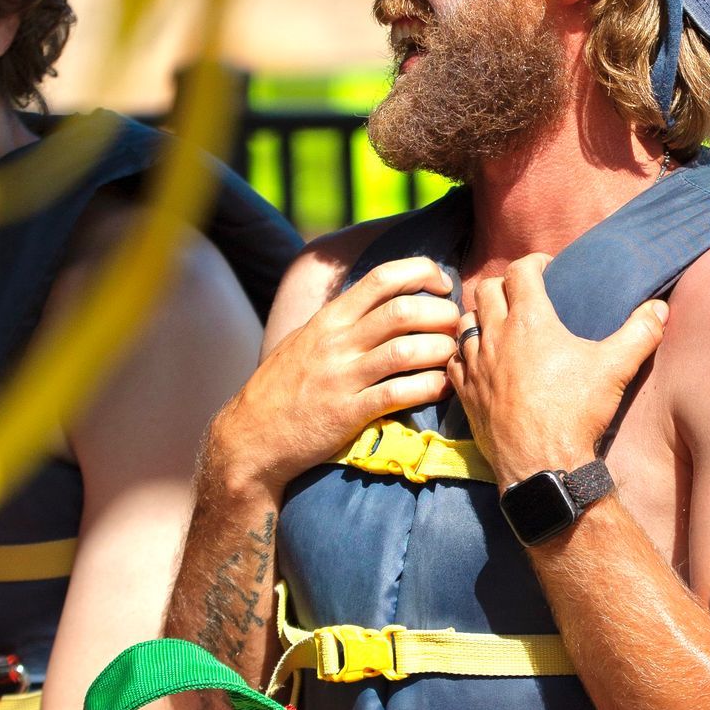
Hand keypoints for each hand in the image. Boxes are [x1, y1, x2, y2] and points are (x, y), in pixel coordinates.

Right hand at [222, 256, 459, 490]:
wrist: (251, 437)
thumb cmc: (284, 387)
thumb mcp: (307, 340)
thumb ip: (345, 319)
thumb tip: (389, 297)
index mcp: (330, 318)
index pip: (383, 277)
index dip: (423, 273)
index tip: (444, 286)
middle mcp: (337, 342)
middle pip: (404, 310)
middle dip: (442, 314)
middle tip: (457, 327)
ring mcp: (342, 377)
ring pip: (407, 350)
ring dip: (441, 351)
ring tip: (453, 357)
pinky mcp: (348, 414)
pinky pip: (399, 393)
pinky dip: (429, 388)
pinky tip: (443, 388)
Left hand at [448, 254, 667, 484]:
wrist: (543, 464)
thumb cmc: (577, 412)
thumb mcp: (616, 369)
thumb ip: (641, 333)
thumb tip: (660, 308)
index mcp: (530, 321)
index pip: (520, 270)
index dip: (534, 262)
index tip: (547, 268)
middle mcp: (496, 336)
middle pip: (486, 289)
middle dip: (504, 284)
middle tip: (522, 294)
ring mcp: (476, 365)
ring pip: (466, 322)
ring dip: (481, 316)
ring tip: (500, 325)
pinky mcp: (465, 392)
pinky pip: (454, 359)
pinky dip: (466, 352)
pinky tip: (482, 360)